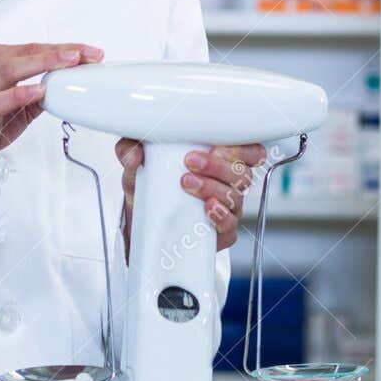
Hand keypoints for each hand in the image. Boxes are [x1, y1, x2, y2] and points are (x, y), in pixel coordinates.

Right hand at [0, 42, 103, 193]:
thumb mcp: (15, 105)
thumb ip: (37, 92)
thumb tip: (66, 85)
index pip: (31, 48)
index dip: (61, 48)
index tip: (87, 51)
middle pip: (24, 53)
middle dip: (58, 51)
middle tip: (84, 53)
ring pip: (10, 69)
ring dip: (42, 63)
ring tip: (67, 62)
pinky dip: (20, 93)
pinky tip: (39, 91)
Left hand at [114, 140, 267, 256]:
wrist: (141, 219)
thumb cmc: (150, 183)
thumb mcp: (137, 163)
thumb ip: (130, 149)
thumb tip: (133, 155)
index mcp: (220, 162)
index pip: (250, 152)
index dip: (242, 148)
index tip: (216, 146)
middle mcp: (228, 185)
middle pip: (242, 174)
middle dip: (218, 166)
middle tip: (190, 162)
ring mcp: (226, 210)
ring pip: (235, 197)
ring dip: (213, 187)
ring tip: (187, 183)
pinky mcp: (219, 234)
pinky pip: (230, 227)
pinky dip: (221, 216)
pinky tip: (207, 208)